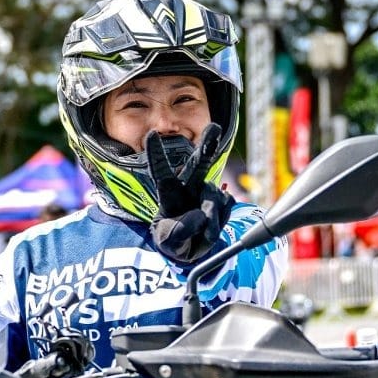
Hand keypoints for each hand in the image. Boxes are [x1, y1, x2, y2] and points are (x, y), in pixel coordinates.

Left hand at [146, 125, 234, 262]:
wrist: (191, 250)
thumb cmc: (172, 240)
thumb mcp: (167, 241)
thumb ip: (179, 231)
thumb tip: (200, 215)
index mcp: (168, 192)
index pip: (160, 170)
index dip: (156, 152)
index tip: (151, 134)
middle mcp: (189, 186)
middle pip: (199, 162)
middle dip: (208, 143)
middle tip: (214, 127)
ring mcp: (207, 192)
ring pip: (214, 198)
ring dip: (211, 219)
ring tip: (204, 234)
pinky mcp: (223, 201)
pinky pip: (226, 208)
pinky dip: (220, 223)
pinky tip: (210, 230)